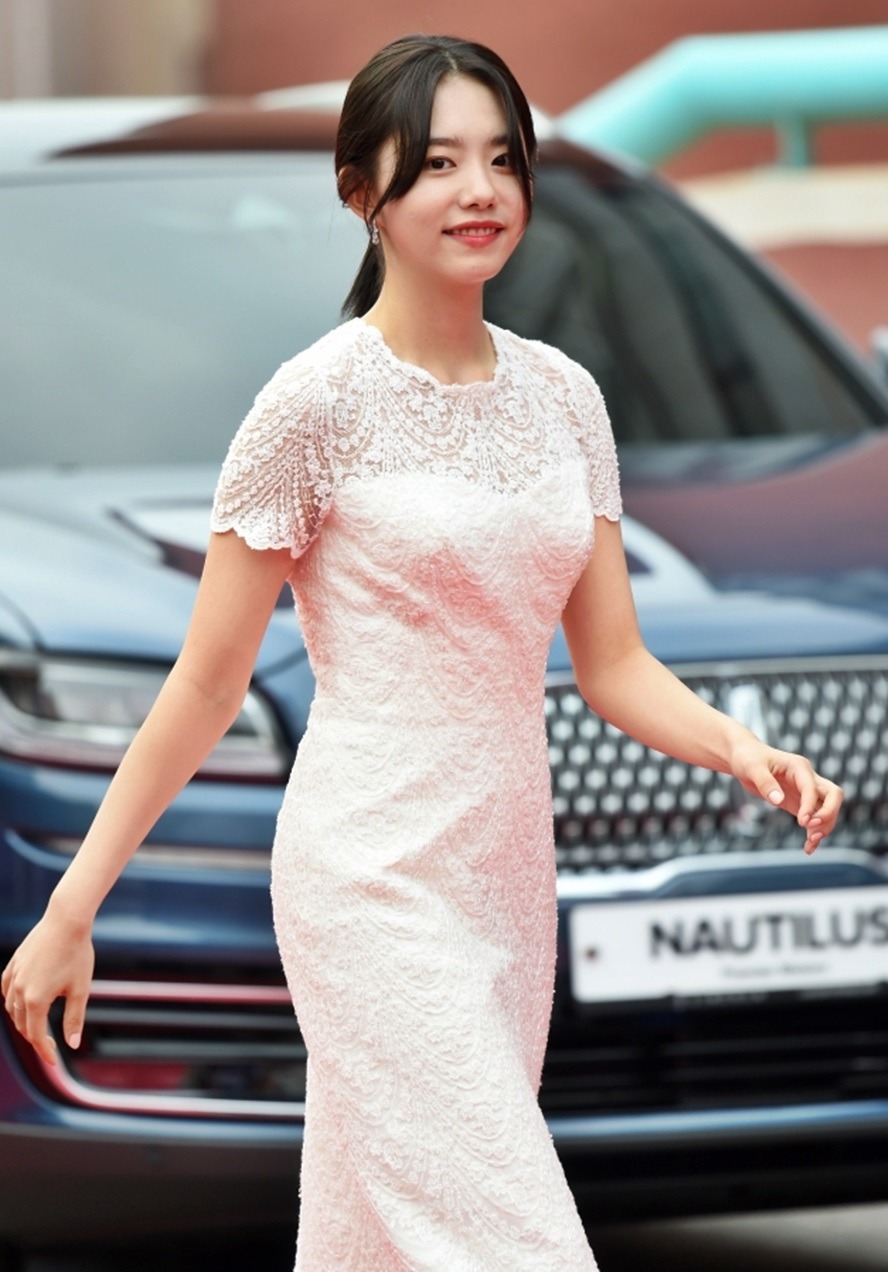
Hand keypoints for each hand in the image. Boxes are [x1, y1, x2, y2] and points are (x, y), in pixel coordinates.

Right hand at [1, 899, 94, 1065]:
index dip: (45, 1051)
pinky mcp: (13, 965)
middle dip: (36, 1038)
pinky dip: (13, 1003)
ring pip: (12, 1010)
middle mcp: (18, 990)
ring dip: (24, 1022)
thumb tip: (72, 1045)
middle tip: (51, 1045)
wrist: (66, 920)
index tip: (54, 1062)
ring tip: (40, 1027)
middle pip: (22, 1025)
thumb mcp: (80, 989)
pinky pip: (6, 991)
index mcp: (35, 1000)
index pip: (36, 1036)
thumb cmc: (77, 953)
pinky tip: (23, 1005)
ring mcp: (13, 977)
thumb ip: (74, 1019)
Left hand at [729, 742, 843, 855]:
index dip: (810, 805)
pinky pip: (814, 819)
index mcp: (799, 766)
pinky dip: (814, 833)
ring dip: (824, 827)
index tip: (802, 823)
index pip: (813, 787)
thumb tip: (778, 800)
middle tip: (812, 830)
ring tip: (810, 845)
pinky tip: (808, 848)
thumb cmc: (748, 758)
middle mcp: (808, 778)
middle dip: (829, 814)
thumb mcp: (752, 768)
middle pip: (834, 795)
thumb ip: (765, 783)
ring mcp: (806, 792)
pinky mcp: (800, 803)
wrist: (744, 758)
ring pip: (827, 810)